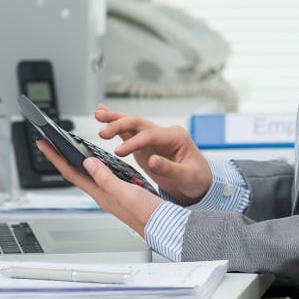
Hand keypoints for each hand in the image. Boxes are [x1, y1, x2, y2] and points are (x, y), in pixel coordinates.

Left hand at [35, 140, 161, 234]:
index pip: (71, 172)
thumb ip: (107, 179)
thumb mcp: (127, 193)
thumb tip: (88, 163)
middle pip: (75, 172)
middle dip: (61, 156)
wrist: (166, 227)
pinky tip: (98, 160)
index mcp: (102, 194)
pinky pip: (102, 175)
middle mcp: (103, 193)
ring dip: (75, 160)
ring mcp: (111, 193)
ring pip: (87, 173)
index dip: (56, 157)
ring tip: (68, 148)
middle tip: (50, 142)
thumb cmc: (149, 214)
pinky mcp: (121, 191)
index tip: (43, 143)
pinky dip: (95, 164)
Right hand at [94, 106, 212, 204]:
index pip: (150, 135)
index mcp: (176, 137)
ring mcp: (155, 138)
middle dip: (120, 125)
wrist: (200, 183)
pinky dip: (117, 124)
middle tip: (102, 133)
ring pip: (132, 124)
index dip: (134, 143)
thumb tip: (152, 160)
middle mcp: (165, 133)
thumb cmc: (198, 179)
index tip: (119, 152)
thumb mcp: (188, 177)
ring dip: (115, 119)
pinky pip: (130, 132)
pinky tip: (104, 115)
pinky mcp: (147, 145)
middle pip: (139, 123)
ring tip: (98, 115)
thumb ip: (170, 169)